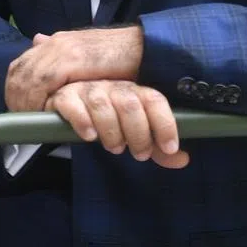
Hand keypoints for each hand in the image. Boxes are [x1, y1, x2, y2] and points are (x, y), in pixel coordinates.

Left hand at [5, 26, 143, 111]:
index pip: (21, 66)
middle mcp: (55, 42)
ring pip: (27, 77)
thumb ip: (63, 55)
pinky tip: (45, 113)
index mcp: (56, 42)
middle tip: (25, 122)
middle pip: (19, 72)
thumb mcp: (86, 57)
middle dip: (17, 99)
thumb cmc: (118, 59)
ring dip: (26, 103)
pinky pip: (43, 79)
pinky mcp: (72, 57)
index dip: (16, 91)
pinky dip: (40, 98)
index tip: (21, 111)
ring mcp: (62, 47)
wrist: (143, 48)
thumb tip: (37, 40)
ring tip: (35, 122)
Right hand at [46, 80, 188, 168]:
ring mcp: (87, 89)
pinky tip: (89, 135)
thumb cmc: (109, 120)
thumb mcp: (135, 132)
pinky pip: (72, 104)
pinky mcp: (63, 97)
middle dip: (138, 132)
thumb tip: (183, 159)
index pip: (153, 99)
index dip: (164, 122)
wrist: (68, 103)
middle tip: (140, 153)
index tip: (170, 147)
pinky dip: (82, 121)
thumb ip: (156, 145)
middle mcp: (112, 87)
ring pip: (102, 103)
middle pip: (129, 103)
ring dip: (112, 130)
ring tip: (115, 147)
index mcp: (132, 92)